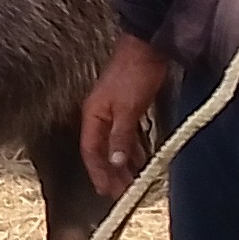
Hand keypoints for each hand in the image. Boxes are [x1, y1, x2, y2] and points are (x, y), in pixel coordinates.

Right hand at [80, 34, 173, 197]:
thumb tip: (115, 161)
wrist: (148, 47)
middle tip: (123, 192)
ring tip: (134, 180)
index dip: (98, 172)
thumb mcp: (128, 109)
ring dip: (123, 163)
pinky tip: (142, 159)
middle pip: (102, 151)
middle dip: (111, 173)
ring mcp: (114, 111)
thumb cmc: (135, 72)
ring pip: (115, 145)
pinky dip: (133, 150)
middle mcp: (100, 115)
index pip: (90, 151)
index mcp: (93, 115)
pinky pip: (127, 136)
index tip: (107, 191)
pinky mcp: (129, 107)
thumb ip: (120, 137)